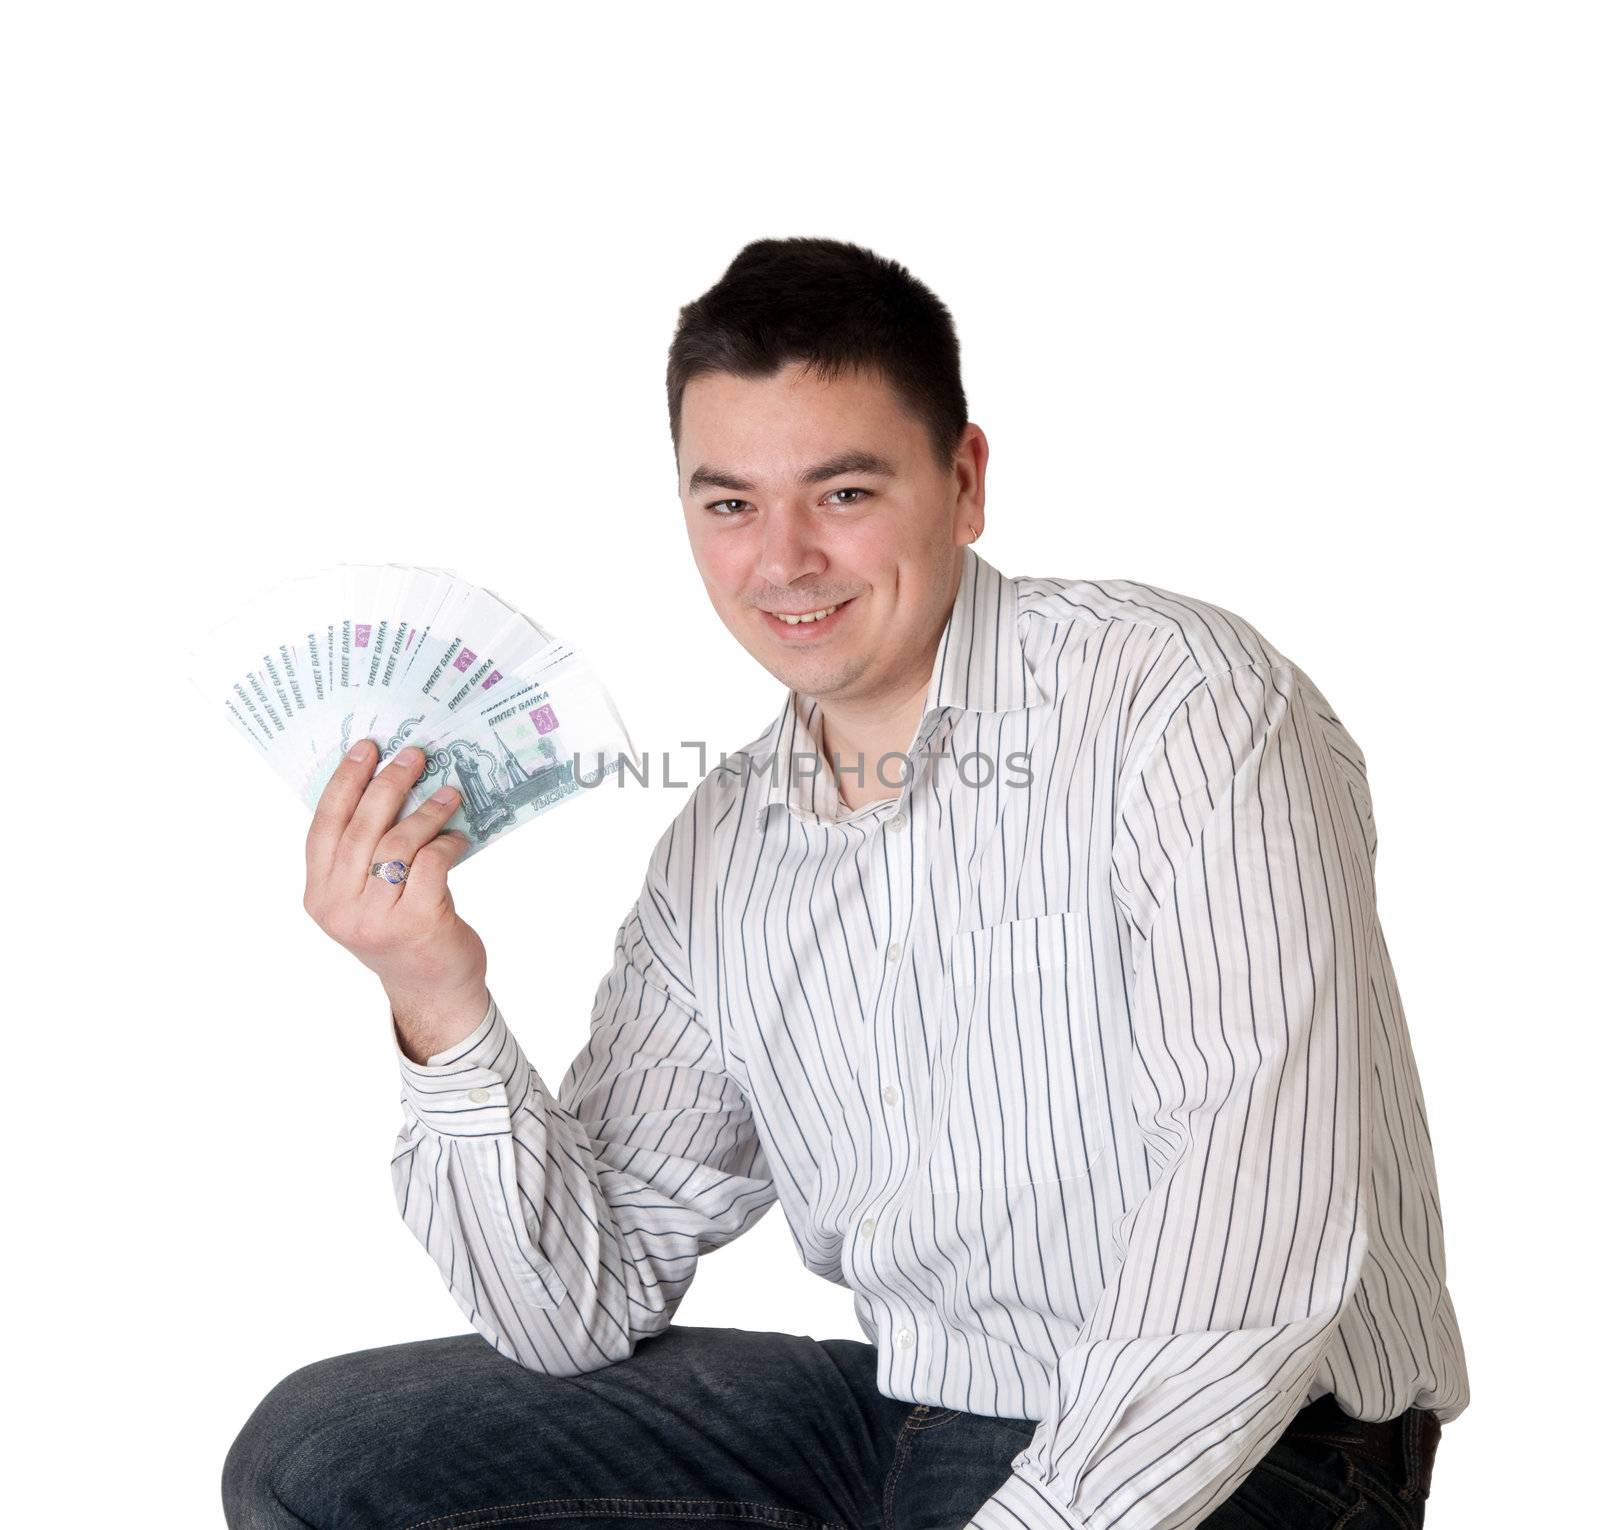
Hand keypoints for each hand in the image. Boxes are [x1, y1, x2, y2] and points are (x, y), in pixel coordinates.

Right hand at [303, 740, 489, 1056]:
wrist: (431, 989)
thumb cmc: (401, 931)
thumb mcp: (365, 897)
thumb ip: (362, 854)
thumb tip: (385, 783)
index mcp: (319, 896)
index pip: (324, 827)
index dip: (344, 783)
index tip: (366, 749)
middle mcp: (339, 908)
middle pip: (361, 828)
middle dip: (388, 784)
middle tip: (414, 756)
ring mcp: (376, 918)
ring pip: (398, 843)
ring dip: (426, 811)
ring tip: (449, 794)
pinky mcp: (416, 922)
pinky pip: (430, 864)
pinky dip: (447, 843)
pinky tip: (458, 837)